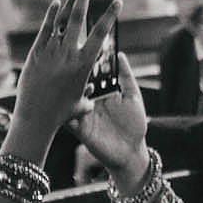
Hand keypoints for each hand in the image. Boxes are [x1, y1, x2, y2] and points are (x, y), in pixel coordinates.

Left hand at [9, 0, 120, 142]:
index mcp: (84, 64)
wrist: (36, 116)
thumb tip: (91, 93)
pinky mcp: (36, 52)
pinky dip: (51, 15)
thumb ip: (88, 96)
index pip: (100, 34)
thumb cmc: (61, 113)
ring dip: (70, 3)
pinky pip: (46, 29)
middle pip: (78, 19)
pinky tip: (57, 3)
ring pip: (62, 20)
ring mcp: (51, 51)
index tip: (117, 2)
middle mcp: (68, 54)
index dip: (110, 16)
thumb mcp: (80, 104)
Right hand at [70, 53, 149, 188]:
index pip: (91, 74)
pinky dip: (68, 110)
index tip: (87, 50)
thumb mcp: (133, 97)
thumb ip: (126, 77)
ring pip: (71, 99)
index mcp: (101, 92)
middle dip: (77, 74)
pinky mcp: (79, 128)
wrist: (132, 152)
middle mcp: (90, 101)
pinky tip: (71, 103)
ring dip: (71, 91)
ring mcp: (83, 114)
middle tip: (79, 64)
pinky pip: (68, 118)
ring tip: (79, 83)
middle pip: (79, 84)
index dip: (89, 63)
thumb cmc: (135, 124)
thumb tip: (120, 54)